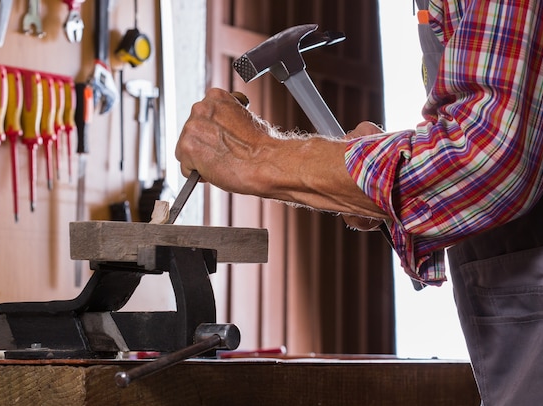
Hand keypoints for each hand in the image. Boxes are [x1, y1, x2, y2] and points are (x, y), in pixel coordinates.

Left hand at [176, 89, 389, 217]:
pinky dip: (195, 170)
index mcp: (222, 96)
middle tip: (228, 156)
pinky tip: (213, 172)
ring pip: (189, 143)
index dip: (218, 130)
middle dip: (209, 142)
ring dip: (203, 156)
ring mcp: (195, 123)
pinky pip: (184, 160)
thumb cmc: (278, 153)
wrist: (270, 168)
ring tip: (224, 165)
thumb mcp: (268, 128)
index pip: (207, 111)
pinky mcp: (189, 144)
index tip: (230, 142)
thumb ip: (265, 120)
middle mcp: (205, 104)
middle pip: (196, 127)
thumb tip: (358, 127)